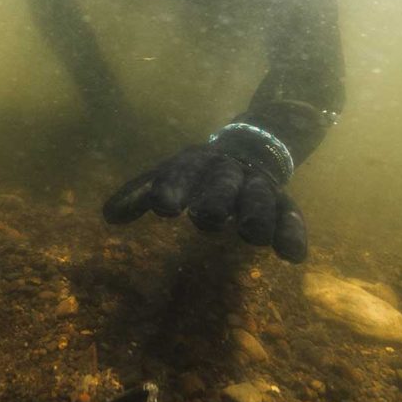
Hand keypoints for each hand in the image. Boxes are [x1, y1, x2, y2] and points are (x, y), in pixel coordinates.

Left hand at [102, 144, 306, 262]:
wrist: (251, 146)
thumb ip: (140, 194)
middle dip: (216, 198)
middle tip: (205, 218)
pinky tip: (293, 255)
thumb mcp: (170, 176)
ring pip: (261, 197)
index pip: (184, 170)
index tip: (162, 208)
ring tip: (251, 235)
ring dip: (257, 215)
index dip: (173, 187)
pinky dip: (293, 232)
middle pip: (224, 181)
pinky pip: (291, 215)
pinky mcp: (283, 202)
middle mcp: (229, 171)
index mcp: (196, 162)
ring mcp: (258, 185)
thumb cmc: (197, 173)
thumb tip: (108, 215)